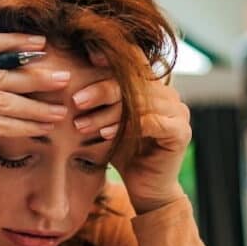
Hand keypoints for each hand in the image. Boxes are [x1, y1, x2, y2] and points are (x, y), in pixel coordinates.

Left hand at [69, 49, 190, 214]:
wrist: (146, 190)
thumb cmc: (123, 154)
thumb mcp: (106, 122)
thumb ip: (98, 101)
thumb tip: (64, 78)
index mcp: (154, 87)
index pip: (135, 62)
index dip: (113, 56)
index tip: (87, 55)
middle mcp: (169, 95)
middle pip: (135, 82)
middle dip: (102, 90)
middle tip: (76, 100)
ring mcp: (179, 112)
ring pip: (140, 102)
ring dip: (108, 112)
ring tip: (81, 124)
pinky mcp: (181, 132)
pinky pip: (152, 122)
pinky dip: (126, 127)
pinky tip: (105, 134)